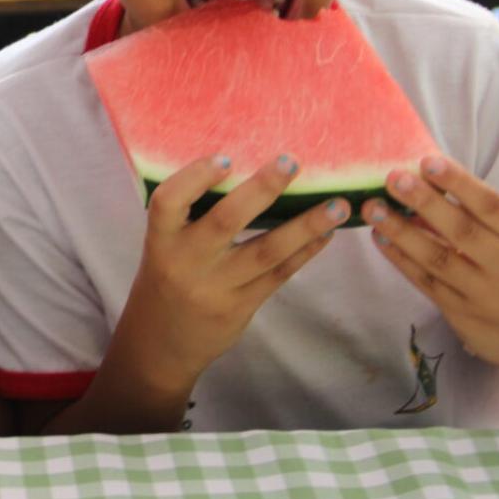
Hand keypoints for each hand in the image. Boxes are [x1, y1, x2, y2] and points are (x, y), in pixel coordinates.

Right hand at [121, 154, 347, 393]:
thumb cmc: (167, 275)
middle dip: (262, 189)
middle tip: (292, 162)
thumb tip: (244, 170)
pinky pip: (278, 275)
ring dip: (305, 226)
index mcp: (160, 239)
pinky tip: (325, 234)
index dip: (195, 178)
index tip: (226, 157)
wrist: (161, 341)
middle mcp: (186, 262)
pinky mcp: (240, 307)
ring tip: (338, 206)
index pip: (169, 202)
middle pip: (226, 221)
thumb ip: (191, 216)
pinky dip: (304, 251)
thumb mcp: (164, 246)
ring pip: (266, 251)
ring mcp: (216, 287)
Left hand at [365, 156, 498, 389]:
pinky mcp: (463, 316)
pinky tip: (380, 239)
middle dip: (423, 202)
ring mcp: (484, 295)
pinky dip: (401, 260)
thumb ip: (480, 219)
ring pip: (437, 259)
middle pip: (461, 231)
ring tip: (372, 209)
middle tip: (391, 179)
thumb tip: (426, 182)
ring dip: (400, 232)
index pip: (492, 206)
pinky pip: (426, 283)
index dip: (459, 182)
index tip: (428, 161)